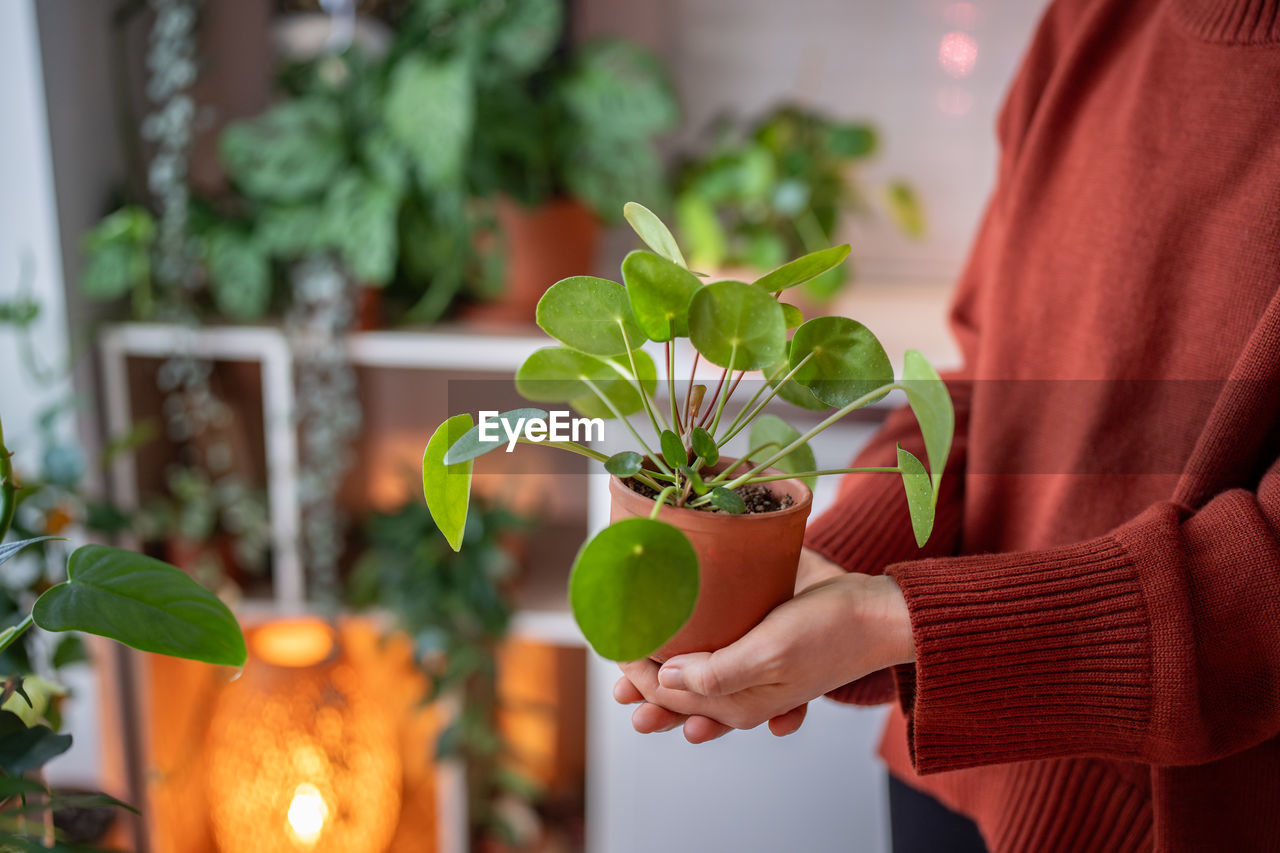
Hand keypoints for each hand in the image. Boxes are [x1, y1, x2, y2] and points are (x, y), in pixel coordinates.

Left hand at [614, 563, 913, 742]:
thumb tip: (667, 680)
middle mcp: (743, 691)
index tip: (618, 647)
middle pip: (681, 693)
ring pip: (699, 681)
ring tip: (636, 685)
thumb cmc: (828, 632)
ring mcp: (754, 671)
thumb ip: (717, 674)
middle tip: (617, 681)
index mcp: (739, 702)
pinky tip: (687, 668)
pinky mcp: (765, 648)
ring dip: (667, 685)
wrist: (878, 613)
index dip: (639, 676)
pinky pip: (726, 665)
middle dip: (645, 689)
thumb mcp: (769, 653)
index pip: (673, 695)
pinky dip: (701, 669)